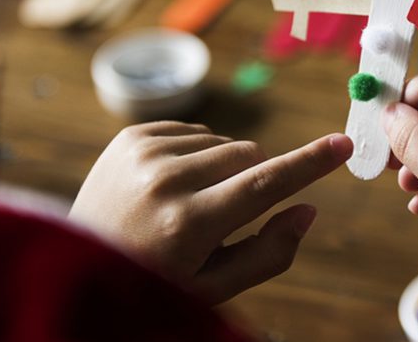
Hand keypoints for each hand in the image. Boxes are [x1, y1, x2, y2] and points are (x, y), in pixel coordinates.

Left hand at [68, 122, 351, 302]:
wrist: (74, 263)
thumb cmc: (153, 283)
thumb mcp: (213, 287)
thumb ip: (268, 253)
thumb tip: (307, 210)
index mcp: (189, 225)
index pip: (264, 184)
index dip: (309, 164)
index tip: (342, 144)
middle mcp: (164, 182)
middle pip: (250, 155)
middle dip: (254, 179)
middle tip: (223, 216)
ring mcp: (143, 153)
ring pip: (223, 142)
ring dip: (221, 168)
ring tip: (186, 205)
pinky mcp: (131, 136)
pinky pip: (194, 131)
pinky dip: (195, 155)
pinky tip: (170, 186)